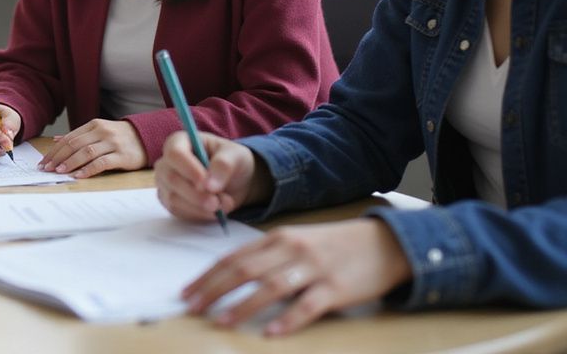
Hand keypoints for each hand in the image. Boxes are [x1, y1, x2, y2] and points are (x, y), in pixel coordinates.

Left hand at [39, 119, 147, 176]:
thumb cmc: (119, 136)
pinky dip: (88, 169)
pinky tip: (78, 176)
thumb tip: (56, 140)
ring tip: (59, 171)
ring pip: (86, 152)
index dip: (55, 151)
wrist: (147, 137)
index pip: (70, 138)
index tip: (44, 162)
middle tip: (47, 168)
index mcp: (94, 125)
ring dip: (70, 162)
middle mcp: (102, 132)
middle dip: (58, 157)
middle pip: (75, 144)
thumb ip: (79, 136)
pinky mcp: (122, 156)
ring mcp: (113, 143)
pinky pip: (102, 162)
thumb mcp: (99, 131)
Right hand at [154, 131, 269, 220]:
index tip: (207, 184)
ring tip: (224, 205)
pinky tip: (214, 211)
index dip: (189, 169)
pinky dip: (198, 215)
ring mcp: (165, 183)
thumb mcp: (235, 156)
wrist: (235, 181)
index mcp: (179, 142)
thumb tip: (210, 186)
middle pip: (171, 178)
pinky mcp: (169, 201)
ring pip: (173, 198)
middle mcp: (167, 162)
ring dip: (200, 207)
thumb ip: (224, 165)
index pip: (175, 154)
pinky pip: (178, 211)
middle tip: (218, 203)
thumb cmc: (232, 160)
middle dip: (196, 194)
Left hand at [183, 219, 411, 335]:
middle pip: (245, 270)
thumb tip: (231, 275)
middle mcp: (292, 250)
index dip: (208, 276)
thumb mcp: (297, 242)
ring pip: (271, 287)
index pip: (234, 257)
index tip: (186, 293)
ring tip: (221, 321)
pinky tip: (271, 333)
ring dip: (243, 305)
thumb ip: (268, 255)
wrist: (384, 243)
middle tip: (192, 307)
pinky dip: (288, 319)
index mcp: (278, 237)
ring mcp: (314, 268)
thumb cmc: (333, 246)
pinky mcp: (336, 288)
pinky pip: (308, 306)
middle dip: (214, 289)